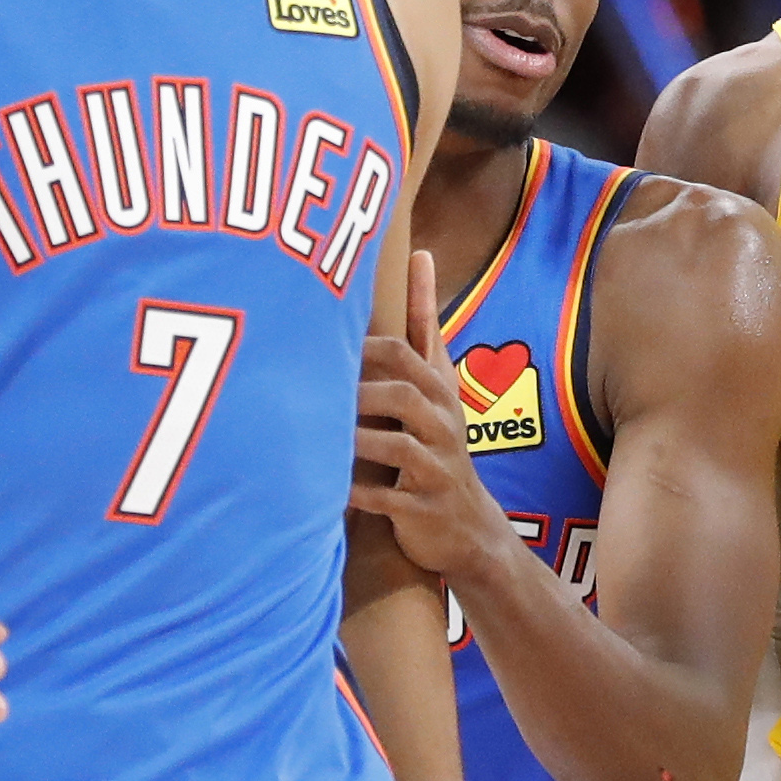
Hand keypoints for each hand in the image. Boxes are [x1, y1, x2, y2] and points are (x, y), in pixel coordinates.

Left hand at [349, 251, 519, 585]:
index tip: (324, 335)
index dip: (365, 342)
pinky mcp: (423, 509)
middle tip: (313, 391)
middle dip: (360, 391)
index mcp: (440, 393)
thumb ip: (425, 326)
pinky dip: (355, 495)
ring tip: (316, 437)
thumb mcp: (438, 384)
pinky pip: (386, 500)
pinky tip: (324, 489)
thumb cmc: (436, 444)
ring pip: (396, 447)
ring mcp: (435, 469)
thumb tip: (420, 252)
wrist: (467, 527)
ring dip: (355, 441)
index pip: (409, 352)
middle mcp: (444, 426)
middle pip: (404, 394)